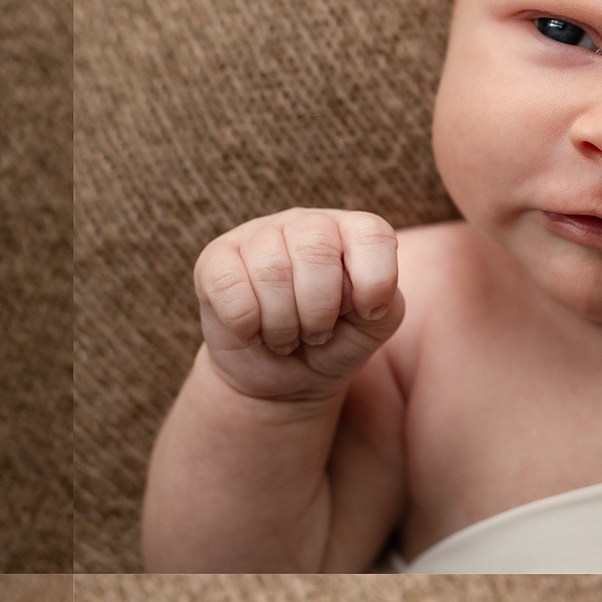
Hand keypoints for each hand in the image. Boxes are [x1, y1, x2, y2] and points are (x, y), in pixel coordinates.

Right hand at [195, 208, 404, 401]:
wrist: (281, 378)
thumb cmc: (333, 345)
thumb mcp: (373, 327)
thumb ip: (386, 301)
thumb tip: (358, 290)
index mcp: (350, 231)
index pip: (372, 233)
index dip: (374, 281)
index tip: (366, 314)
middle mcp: (304, 223)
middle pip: (316, 248)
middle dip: (319, 310)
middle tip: (316, 333)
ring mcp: (256, 235)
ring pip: (271, 271)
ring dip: (282, 325)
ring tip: (286, 336)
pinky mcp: (215, 259)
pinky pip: (230, 288)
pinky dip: (246, 324)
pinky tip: (252, 331)